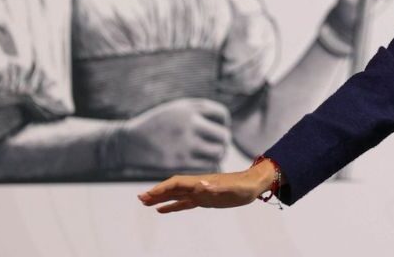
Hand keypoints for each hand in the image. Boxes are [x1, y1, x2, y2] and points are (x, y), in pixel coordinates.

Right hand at [112, 98, 231, 172]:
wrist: (130, 143)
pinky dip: (208, 166)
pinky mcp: (180, 163)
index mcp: (189, 109)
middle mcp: (189, 125)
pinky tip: (202, 162)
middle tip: (217, 144)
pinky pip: (206, 166)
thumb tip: (225, 123)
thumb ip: (200, 111)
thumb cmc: (157, 124)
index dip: (223, 122)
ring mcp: (185, 145)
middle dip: (222, 140)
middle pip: (223, 136)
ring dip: (217, 154)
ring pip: (217, 153)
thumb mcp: (176, 108)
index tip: (216, 127)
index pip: (221, 114)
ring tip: (210, 154)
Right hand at [138, 160, 276, 212]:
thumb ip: (216, 187)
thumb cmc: (243, 186)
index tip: (148, 195)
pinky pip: (183, 203)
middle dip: (156, 193)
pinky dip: (171, 206)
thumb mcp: (231, 188)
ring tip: (144, 203)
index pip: (176, 183)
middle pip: (172, 188)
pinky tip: (161, 210)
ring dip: (160, 198)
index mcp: (200, 182)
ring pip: (175, 195)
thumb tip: (201, 184)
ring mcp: (199, 192)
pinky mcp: (204, 199)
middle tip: (139, 198)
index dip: (162, 188)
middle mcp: (197, 185)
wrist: (253, 184)